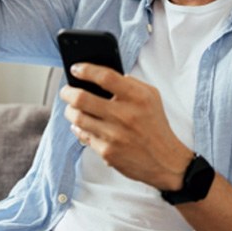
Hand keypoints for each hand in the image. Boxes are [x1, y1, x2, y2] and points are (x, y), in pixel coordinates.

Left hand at [60, 63, 193, 189]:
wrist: (165, 161)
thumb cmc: (155, 125)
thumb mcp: (151, 96)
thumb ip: (130, 83)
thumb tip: (102, 75)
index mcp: (137, 97)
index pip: (105, 77)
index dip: (86, 70)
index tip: (76, 69)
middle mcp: (124, 115)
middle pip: (81, 98)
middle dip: (67, 92)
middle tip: (66, 91)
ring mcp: (114, 135)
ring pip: (77, 117)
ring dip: (70, 111)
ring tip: (72, 108)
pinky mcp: (107, 152)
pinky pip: (83, 135)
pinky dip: (79, 129)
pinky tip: (81, 125)